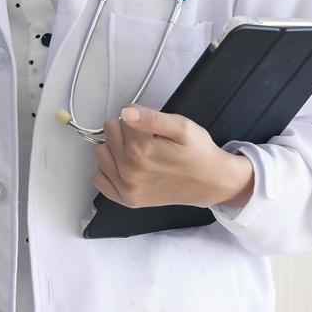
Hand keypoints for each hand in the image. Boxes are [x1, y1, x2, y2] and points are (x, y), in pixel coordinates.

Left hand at [93, 104, 253, 208]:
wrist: (211, 182)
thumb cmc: (198, 154)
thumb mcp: (182, 127)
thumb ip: (152, 117)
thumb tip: (126, 112)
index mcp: (142, 149)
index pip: (121, 118)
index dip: (138, 117)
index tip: (152, 127)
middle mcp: (130, 170)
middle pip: (109, 133)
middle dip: (125, 131)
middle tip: (148, 138)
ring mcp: (127, 188)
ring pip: (101, 154)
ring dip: (115, 149)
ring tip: (138, 152)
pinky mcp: (127, 199)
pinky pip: (100, 179)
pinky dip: (110, 170)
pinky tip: (128, 166)